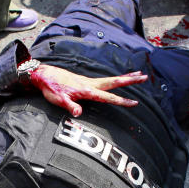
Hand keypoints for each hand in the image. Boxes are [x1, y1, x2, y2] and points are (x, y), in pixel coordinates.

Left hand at [27, 64, 146, 116]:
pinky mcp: (85, 81)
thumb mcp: (58, 100)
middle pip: (114, 82)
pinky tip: (117, 80)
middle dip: (130, 80)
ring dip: (125, 77)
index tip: (134, 102)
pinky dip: (114, 79)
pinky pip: (104, 80)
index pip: (108, 97)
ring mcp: (88, 81)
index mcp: (86, 90)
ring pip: (111, 79)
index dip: (121, 100)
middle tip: (145, 77)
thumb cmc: (51, 88)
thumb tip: (79, 113)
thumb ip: (69, 106)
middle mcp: (90, 83)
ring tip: (139, 74)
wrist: (44, 75)